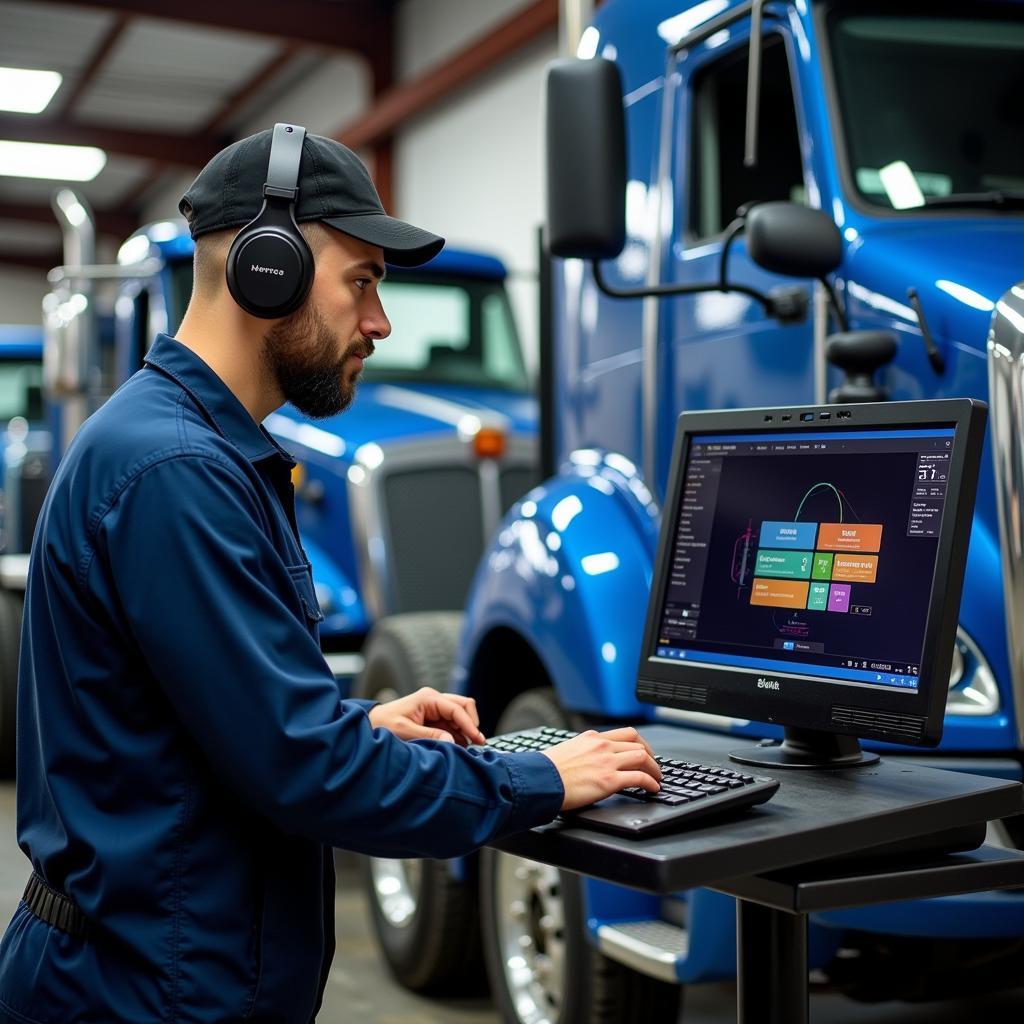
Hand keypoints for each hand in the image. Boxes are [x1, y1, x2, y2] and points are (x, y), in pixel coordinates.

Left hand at [368, 687, 485, 745]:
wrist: (369, 725)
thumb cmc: (383, 726)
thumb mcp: (405, 732)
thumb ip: (429, 736)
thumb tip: (452, 741)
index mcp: (428, 698)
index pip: (457, 708)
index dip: (469, 724)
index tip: (478, 740)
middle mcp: (434, 699)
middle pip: (464, 706)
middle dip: (471, 724)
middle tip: (477, 744)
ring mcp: (434, 707)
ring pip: (460, 715)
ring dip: (465, 731)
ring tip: (468, 749)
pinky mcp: (433, 718)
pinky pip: (452, 724)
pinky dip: (458, 734)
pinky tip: (458, 747)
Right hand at [541, 727, 661, 810]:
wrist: (541, 780)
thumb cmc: (547, 770)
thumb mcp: (568, 750)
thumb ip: (584, 751)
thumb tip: (589, 761)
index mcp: (592, 737)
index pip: (626, 733)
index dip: (641, 743)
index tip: (644, 751)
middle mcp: (602, 746)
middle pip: (638, 744)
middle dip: (650, 756)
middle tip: (653, 766)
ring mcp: (607, 762)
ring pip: (642, 757)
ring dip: (654, 769)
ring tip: (656, 778)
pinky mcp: (610, 780)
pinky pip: (639, 778)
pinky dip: (650, 783)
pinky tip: (653, 789)